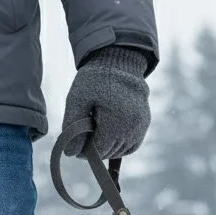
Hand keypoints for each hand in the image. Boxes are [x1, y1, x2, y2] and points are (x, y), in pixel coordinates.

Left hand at [61, 45, 151, 159]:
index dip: (84, 150)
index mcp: (116, 120)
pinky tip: (109, 134)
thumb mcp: (77, 99)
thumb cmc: (94, 79)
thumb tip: (71, 153)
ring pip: (119, 151)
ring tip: (96, 129)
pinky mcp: (145, 124)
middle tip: (84, 133)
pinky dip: (118, 145)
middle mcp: (132, 126)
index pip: (98, 150)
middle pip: (108, 152)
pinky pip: (131, 146)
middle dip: (94, 148)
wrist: (119, 61)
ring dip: (106, 147)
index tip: (76, 141)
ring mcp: (141, 126)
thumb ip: (72, 126)